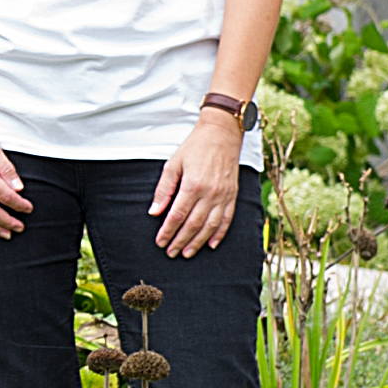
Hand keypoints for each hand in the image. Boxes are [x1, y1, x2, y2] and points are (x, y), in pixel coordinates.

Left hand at [151, 107, 245, 256]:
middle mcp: (210, 193)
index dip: (167, 231)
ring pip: (211, 225)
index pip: (177, 216)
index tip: (159, 242)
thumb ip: (163, 189)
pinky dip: (220, 234)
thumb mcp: (173, 164)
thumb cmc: (194, 148)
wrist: (222, 134)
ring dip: (198, 242)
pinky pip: (227, 219)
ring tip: (187, 253)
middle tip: (170, 253)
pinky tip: (211, 244)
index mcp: (192, 185)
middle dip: (180, 241)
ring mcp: (224, 195)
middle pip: (193, 224)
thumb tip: (154, 212)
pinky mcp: (233, 195)